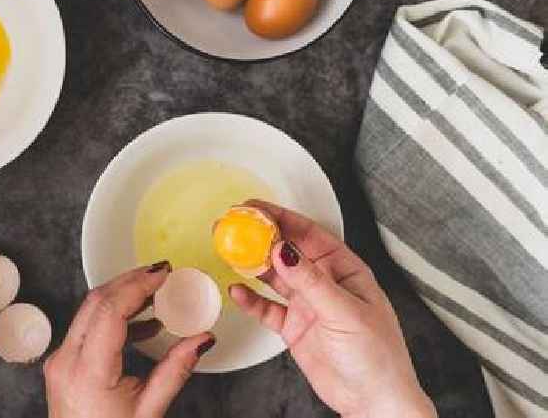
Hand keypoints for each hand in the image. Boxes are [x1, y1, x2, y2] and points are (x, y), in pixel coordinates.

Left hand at [44, 262, 214, 417]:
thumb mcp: (149, 412)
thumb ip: (176, 370)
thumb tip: (202, 339)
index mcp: (88, 372)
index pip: (110, 311)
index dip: (138, 285)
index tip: (164, 273)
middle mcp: (66, 360)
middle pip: (96, 301)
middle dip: (131, 281)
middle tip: (162, 273)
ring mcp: (60, 360)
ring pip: (89, 310)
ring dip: (122, 296)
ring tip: (156, 293)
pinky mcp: (63, 363)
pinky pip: (87, 327)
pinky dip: (114, 316)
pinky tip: (144, 324)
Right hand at [230, 201, 436, 417]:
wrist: (373, 402)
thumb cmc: (377, 356)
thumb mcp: (345, 312)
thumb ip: (311, 281)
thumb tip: (284, 250)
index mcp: (344, 269)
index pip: (308, 234)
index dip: (281, 217)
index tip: (254, 208)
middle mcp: (324, 282)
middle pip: (287, 251)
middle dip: (259, 237)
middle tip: (232, 226)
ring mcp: (308, 304)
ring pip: (274, 277)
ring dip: (252, 264)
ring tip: (229, 252)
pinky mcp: (295, 327)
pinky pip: (267, 308)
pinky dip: (251, 300)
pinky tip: (237, 291)